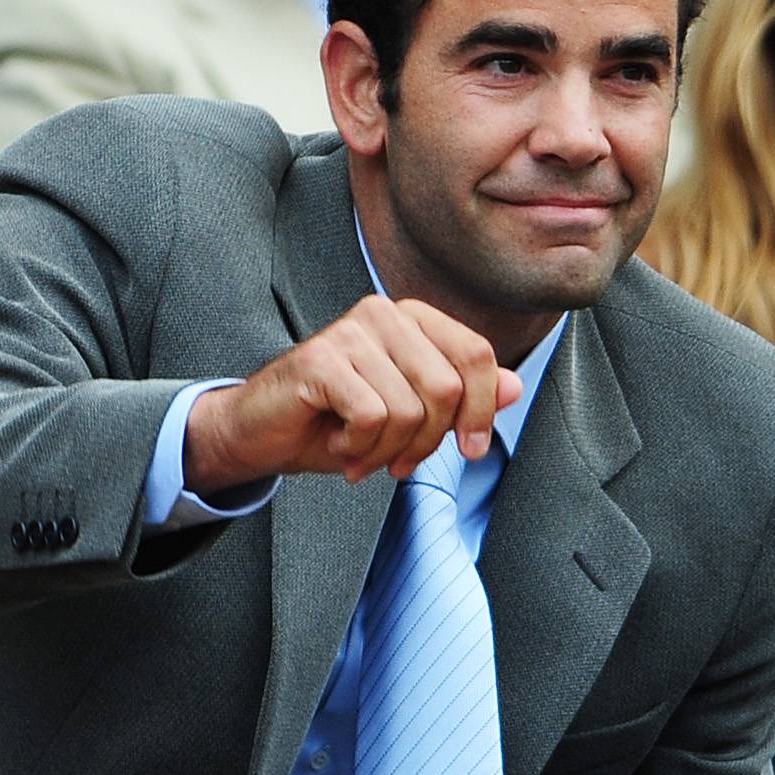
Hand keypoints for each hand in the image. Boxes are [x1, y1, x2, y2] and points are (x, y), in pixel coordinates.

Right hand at [184, 296, 522, 492]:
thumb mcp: (412, 417)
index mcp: (413, 319)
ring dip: (387, 452)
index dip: (481, 411)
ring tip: (360, 452)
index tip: (468, 451)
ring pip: (410, 409)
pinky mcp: (320, 360)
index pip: (477, 354)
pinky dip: (359, 449)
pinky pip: (372, 418)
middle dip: (428, 441)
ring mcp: (349, 332)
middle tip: (397, 461)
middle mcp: (383, 313)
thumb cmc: (335, 424)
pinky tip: (337, 444)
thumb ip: (462, 399)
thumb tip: (513, 387)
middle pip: (447, 387)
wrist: (261, 435)